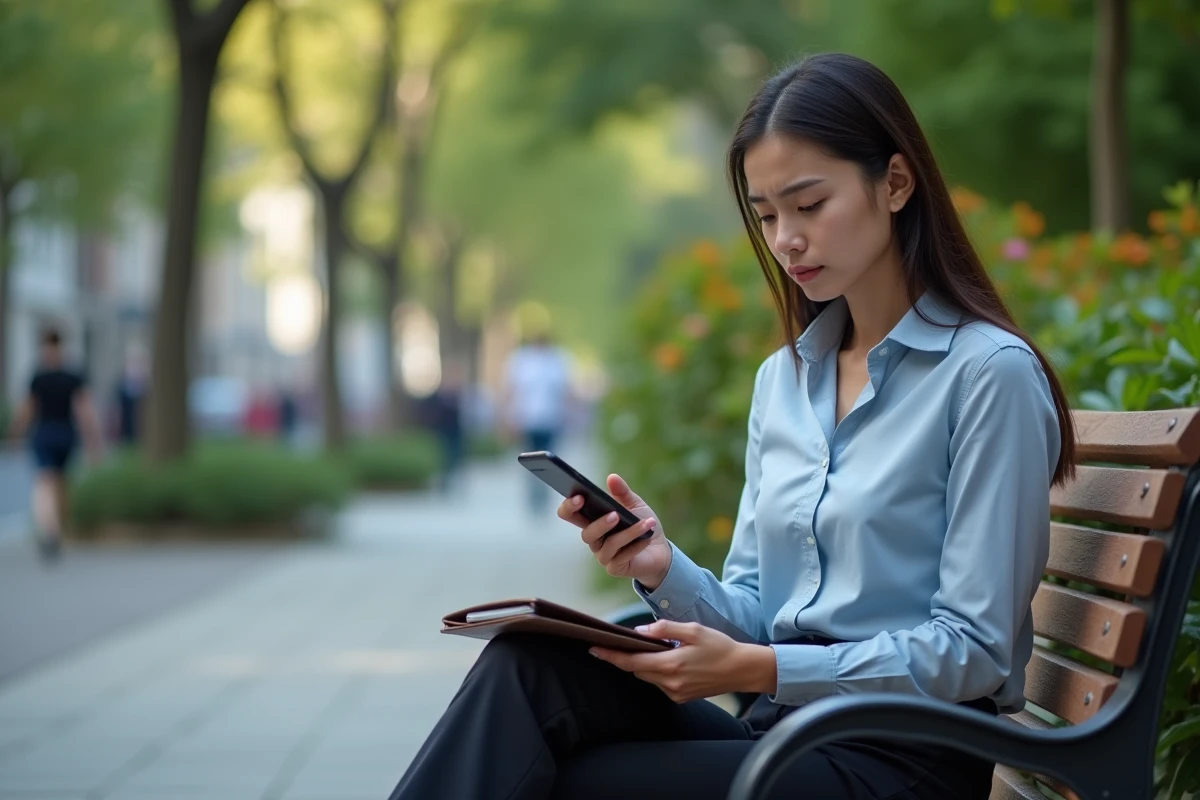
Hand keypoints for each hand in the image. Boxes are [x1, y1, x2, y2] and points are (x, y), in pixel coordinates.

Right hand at [557, 474, 671, 587]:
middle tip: (614, 514)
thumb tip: (611, 477)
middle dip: (600, 524)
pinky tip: (647, 537)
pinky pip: (622, 556)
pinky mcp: (615, 567)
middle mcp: (594, 540)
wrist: (660, 549)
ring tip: (644, 523)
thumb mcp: (634, 504)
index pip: (570, 515)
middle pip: (586, 534)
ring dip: (628, 533)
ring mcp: (603, 555)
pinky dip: (636, 545)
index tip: (578, 497)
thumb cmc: (642, 525)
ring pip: (609, 544)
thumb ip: (622, 492)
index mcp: (592, 521)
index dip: (569, 507)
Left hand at [589, 620, 776, 702]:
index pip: (631, 661)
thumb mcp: (693, 630)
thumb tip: (640, 631)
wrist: (742, 670)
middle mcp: (670, 683)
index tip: (594, 649)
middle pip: (636, 670)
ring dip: (645, 664)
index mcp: (671, 664)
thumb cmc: (719, 646)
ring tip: (657, 649)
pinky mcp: (681, 698)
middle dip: (628, 657)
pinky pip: (660, 684)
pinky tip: (671, 661)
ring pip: (647, 677)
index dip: (610, 656)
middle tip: (621, 642)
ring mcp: (675, 693)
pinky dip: (658, 672)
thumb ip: (664, 629)